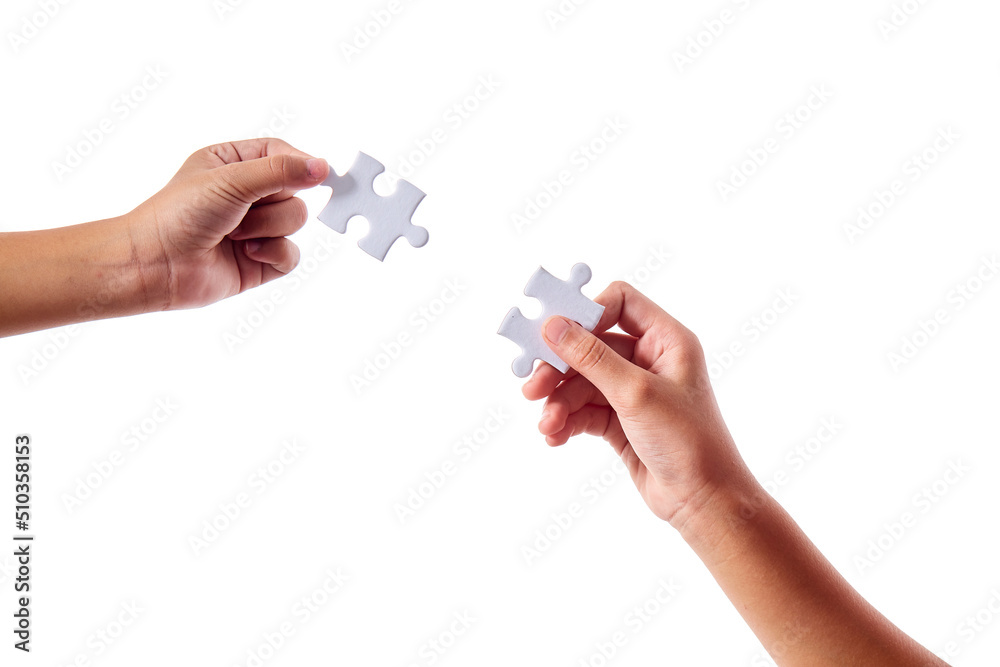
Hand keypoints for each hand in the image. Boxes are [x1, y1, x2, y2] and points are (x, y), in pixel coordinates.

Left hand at [126, 138, 329, 310]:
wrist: (154, 265)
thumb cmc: (178, 214)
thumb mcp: (231, 179)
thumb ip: (280, 171)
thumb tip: (322, 168)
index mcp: (234, 163)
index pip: (282, 153)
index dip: (301, 163)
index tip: (318, 173)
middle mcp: (247, 194)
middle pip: (295, 191)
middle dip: (272, 204)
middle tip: (242, 211)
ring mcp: (255, 228)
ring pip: (296, 222)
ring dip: (268, 229)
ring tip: (234, 235)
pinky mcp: (260, 260)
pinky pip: (292, 255)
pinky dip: (274, 254)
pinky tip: (246, 254)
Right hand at [522, 281, 753, 524]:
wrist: (704, 502)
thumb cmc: (689, 442)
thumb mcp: (636, 393)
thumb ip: (592, 357)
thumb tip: (554, 326)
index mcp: (667, 341)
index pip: (620, 302)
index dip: (586, 314)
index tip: (553, 334)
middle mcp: (651, 360)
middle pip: (591, 346)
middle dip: (560, 368)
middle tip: (532, 386)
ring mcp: (634, 391)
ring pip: (582, 382)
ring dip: (559, 402)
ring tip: (547, 425)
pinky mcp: (621, 420)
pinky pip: (583, 410)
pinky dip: (567, 421)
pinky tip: (555, 437)